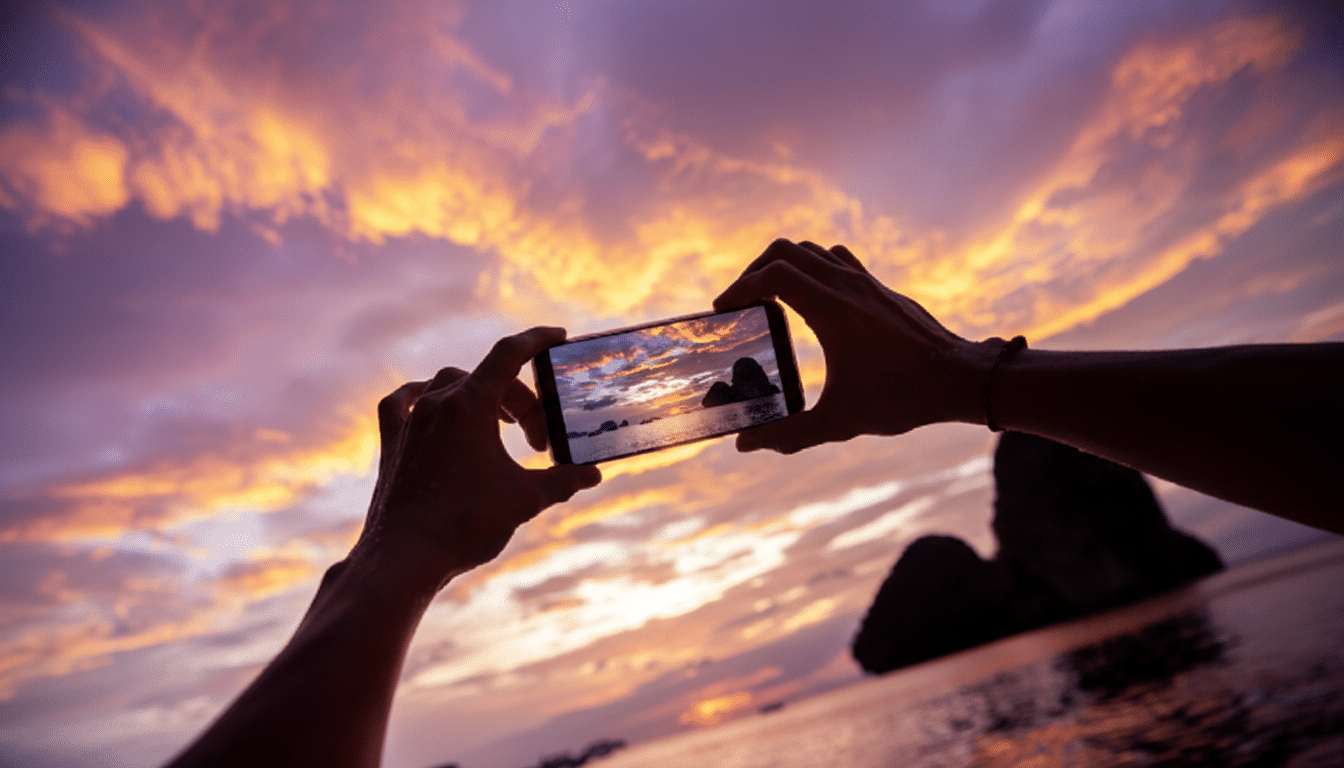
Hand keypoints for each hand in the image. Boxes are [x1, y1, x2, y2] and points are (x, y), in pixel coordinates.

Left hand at [352, 327, 601, 591]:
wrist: (404, 558)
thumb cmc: (465, 525)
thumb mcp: (525, 500)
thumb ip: (562, 481)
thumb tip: (592, 474)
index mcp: (470, 405)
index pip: (510, 354)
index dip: (538, 340)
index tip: (558, 336)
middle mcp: (436, 402)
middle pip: (488, 380)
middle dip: (521, 404)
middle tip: (539, 442)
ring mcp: (410, 421)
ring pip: (448, 385)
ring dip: (479, 396)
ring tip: (498, 424)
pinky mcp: (392, 443)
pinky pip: (402, 403)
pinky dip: (420, 397)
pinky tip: (427, 403)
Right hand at [714, 239, 996, 452]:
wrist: (961, 379)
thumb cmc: (903, 398)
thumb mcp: (839, 422)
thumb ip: (788, 434)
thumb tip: (745, 445)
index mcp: (833, 309)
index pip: (773, 274)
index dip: (739, 287)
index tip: (723, 310)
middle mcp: (848, 285)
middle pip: (787, 250)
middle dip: (755, 270)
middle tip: (742, 301)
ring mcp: (868, 282)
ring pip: (814, 250)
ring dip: (786, 265)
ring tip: (770, 298)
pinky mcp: (882, 289)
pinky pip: (838, 261)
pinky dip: (814, 269)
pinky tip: (813, 303)